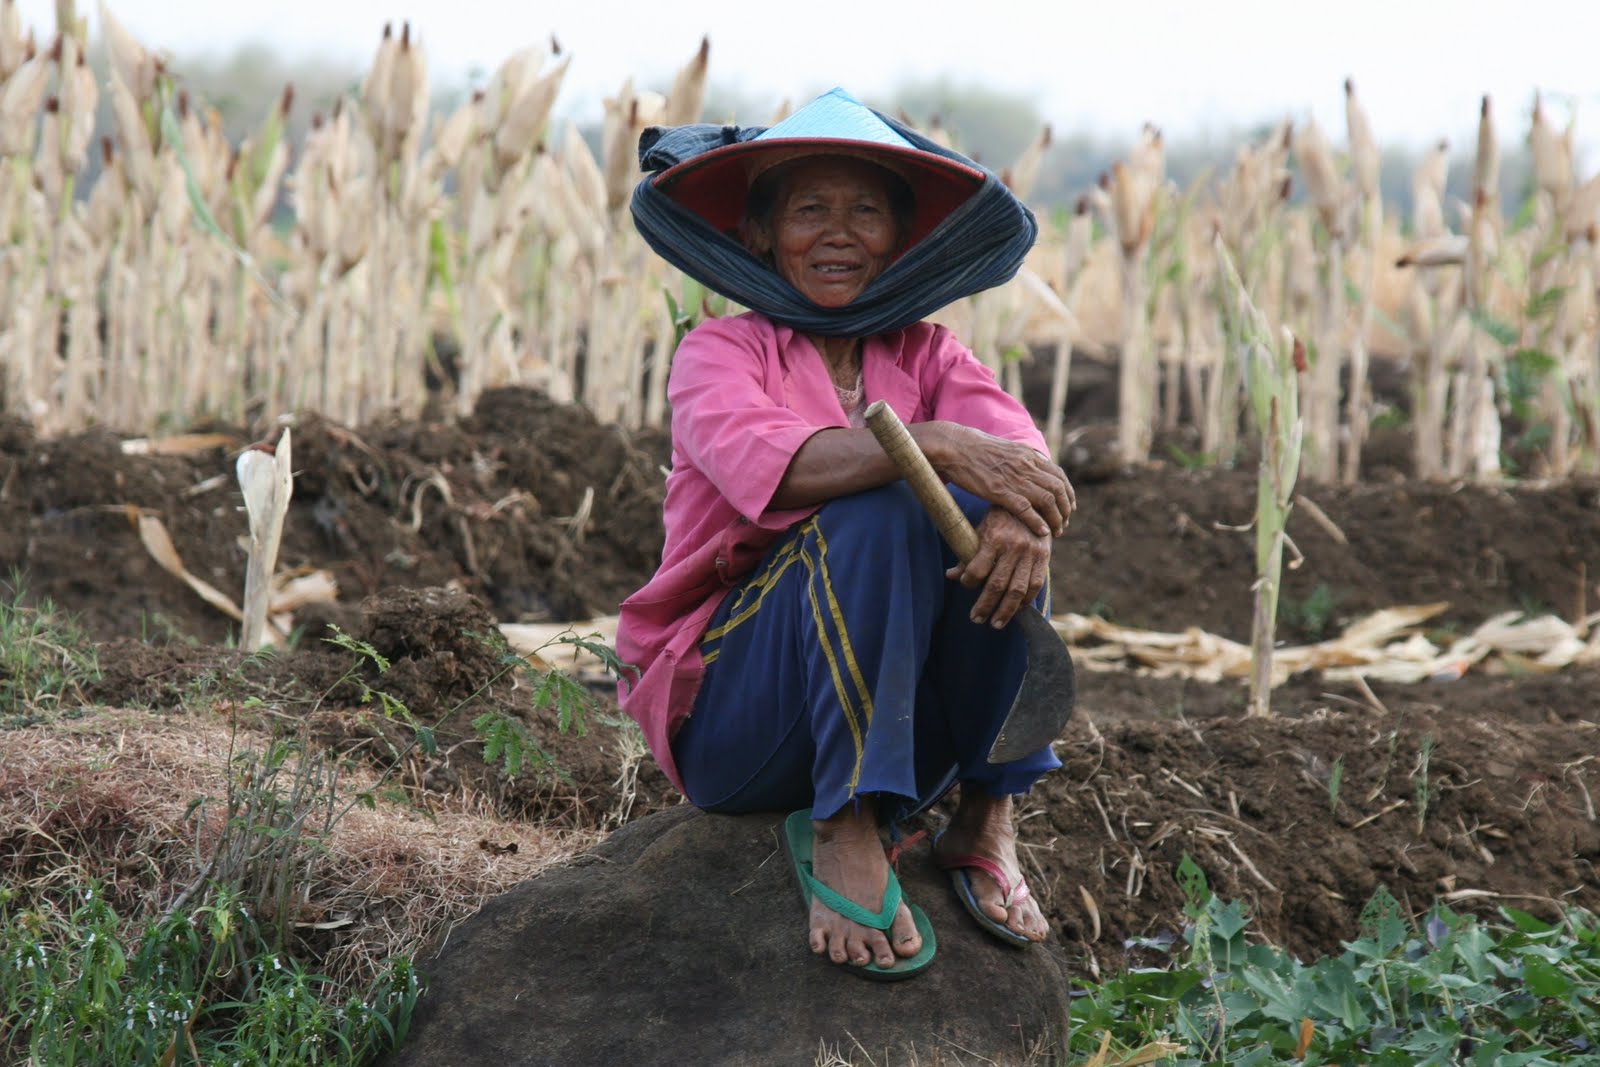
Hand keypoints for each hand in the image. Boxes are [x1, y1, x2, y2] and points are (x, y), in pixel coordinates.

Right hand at [929, 425, 1074, 537]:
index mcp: (1027, 455)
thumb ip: (1020, 460)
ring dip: (1056, 518)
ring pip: (1047, 500)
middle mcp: (1026, 465)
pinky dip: (1037, 522)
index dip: (1068, 494)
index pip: (1059, 475)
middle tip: (1064, 523)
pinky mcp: (999, 491)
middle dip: (1065, 510)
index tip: (1069, 507)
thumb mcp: (1005, 449)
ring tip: (1057, 531)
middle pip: (1058, 490)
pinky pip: (1026, 509)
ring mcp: (1013, 478)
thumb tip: (1030, 469)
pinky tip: (1042, 532)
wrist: (953, 447)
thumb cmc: (973, 449)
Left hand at [947, 508, 1050, 627]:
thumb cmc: (999, 518)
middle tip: (976, 620)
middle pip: (997, 585)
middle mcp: (1013, 547)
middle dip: (985, 606)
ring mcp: (1030, 553)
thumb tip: (951, 575)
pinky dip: (1026, 601)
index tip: (966, 585)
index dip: (969, 582)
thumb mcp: (980, 530)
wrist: (1030, 502)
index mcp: (994, 538)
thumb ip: (967, 553)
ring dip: (1006, 611)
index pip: (977, 569)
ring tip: (996, 624)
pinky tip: (1017, 611)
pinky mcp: (1043, 558)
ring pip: (1017, 590)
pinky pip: (1035, 585)